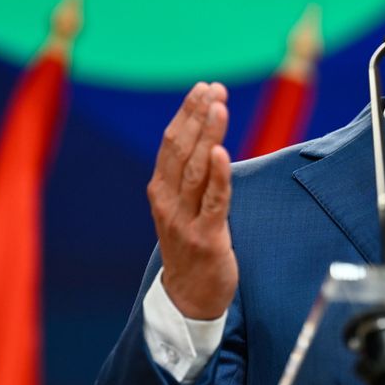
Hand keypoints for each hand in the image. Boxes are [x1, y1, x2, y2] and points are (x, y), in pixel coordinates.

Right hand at [146, 82, 237, 319]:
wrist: (189, 297)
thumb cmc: (192, 243)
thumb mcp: (185, 205)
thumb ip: (193, 174)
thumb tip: (210, 136)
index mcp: (161, 189)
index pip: (172, 143)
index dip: (187, 113)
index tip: (204, 87)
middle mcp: (167, 201)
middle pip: (180, 150)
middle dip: (197, 116)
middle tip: (213, 89)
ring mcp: (184, 220)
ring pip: (196, 170)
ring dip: (208, 135)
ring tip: (219, 108)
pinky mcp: (206, 237)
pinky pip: (214, 201)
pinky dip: (218, 175)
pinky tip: (223, 152)